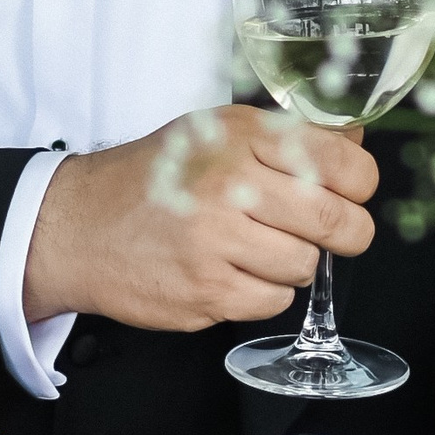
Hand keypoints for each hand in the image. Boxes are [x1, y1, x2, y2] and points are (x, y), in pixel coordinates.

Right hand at [23, 105, 377, 332]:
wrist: (75, 226)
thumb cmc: (153, 178)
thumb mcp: (216, 132)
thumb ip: (289, 137)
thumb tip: (356, 141)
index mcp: (241, 136)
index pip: (341, 162)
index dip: (359, 183)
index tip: (352, 191)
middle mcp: (230, 184)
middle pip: (334, 221)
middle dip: (347, 232)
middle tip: (334, 231)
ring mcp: (216, 242)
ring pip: (306, 266)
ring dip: (295, 263)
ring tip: (260, 247)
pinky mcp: (205, 292)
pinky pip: (273, 301)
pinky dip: (264, 292)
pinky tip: (235, 271)